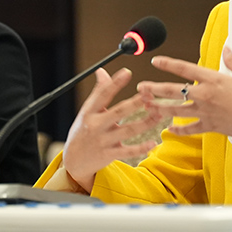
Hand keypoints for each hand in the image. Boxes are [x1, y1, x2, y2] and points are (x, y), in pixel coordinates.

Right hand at [61, 68, 164, 192]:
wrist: (73, 160)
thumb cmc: (82, 131)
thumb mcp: (87, 111)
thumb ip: (98, 92)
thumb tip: (101, 71)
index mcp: (89, 112)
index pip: (102, 95)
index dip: (115, 83)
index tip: (127, 72)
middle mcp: (96, 125)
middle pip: (118, 112)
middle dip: (135, 103)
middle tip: (150, 94)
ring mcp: (103, 141)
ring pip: (127, 131)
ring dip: (145, 123)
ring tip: (159, 115)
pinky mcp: (109, 155)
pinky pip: (128, 151)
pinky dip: (141, 148)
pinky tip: (153, 143)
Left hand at [139, 48, 231, 145]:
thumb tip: (227, 48)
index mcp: (213, 79)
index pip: (185, 69)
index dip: (168, 64)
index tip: (156, 61)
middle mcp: (205, 95)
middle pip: (174, 91)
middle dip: (155, 89)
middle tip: (141, 88)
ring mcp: (205, 112)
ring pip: (176, 110)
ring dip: (159, 109)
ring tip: (147, 107)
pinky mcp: (210, 126)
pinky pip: (190, 129)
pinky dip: (179, 130)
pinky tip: (169, 130)